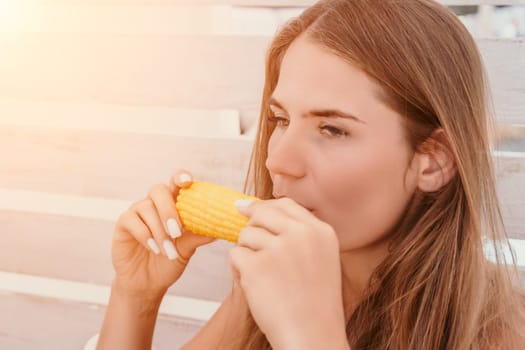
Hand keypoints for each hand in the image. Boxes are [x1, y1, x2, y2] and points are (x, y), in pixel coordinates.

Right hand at [111, 169, 214, 297]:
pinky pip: (131, 219)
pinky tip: (154, 249)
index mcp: (172, 204)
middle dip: (169, 209)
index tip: (187, 182)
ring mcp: (137, 212)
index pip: (175, 182)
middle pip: (158, 190)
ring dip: (159, 230)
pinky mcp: (123, 224)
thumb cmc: (169, 260)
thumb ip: (198, 236)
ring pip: (146, 207)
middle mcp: (154, 204)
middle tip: (177, 231)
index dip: (180, 177)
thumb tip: (218, 229)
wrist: (148, 283)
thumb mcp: (187, 249)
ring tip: (167, 250)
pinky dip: (145, 234)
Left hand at [229, 198, 347, 348]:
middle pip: (261, 213)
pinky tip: (253, 287)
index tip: (249, 212)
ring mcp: (279, 249)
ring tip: (262, 278)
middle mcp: (302, 234)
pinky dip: (238, 271)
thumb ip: (296, 232)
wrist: (313, 337)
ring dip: (247, 254)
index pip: (286, 204)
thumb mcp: (320, 258)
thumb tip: (248, 206)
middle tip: (255, 252)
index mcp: (321, 231)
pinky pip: (235, 255)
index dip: (264, 208)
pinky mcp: (257, 266)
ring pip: (245, 235)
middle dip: (252, 229)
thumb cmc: (313, 303)